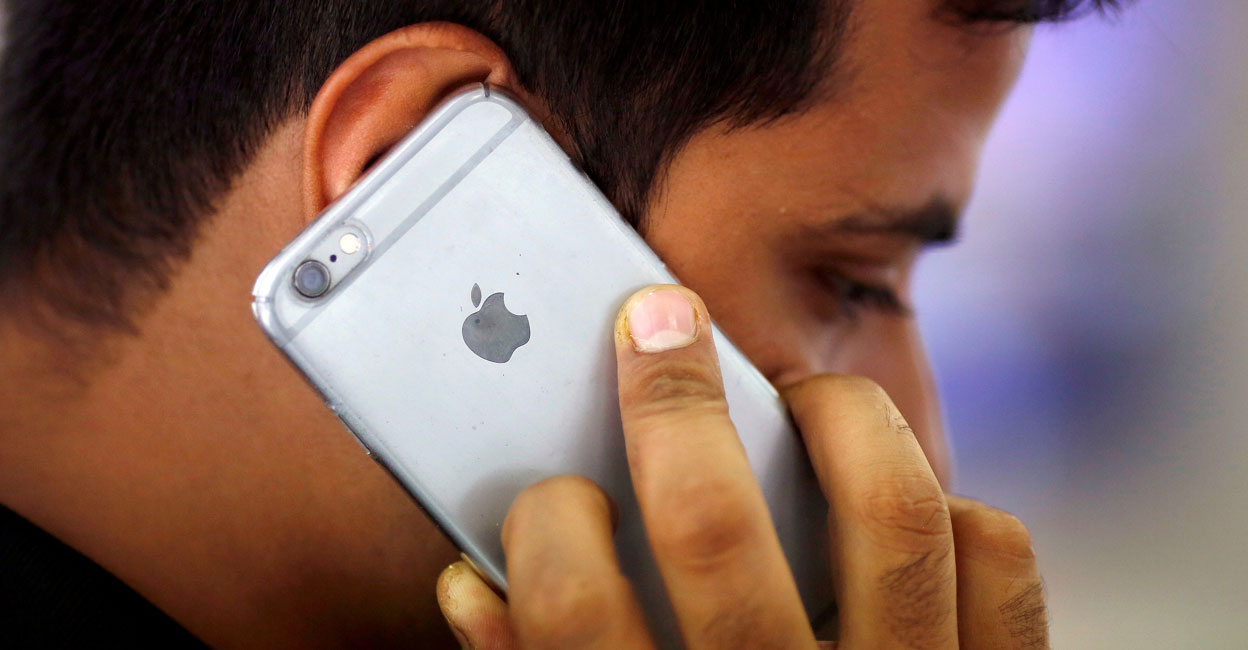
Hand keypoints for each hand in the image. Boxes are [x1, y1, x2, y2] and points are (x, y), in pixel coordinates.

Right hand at [436, 285, 1047, 648]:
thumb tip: (473, 584)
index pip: (574, 609)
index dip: (546, 524)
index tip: (553, 490)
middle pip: (715, 530)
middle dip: (671, 402)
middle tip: (656, 322)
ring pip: (890, 513)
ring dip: (835, 415)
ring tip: (793, 394)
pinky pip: (997, 559)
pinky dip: (952, 505)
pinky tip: (891, 501)